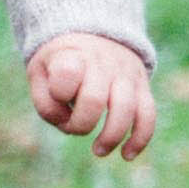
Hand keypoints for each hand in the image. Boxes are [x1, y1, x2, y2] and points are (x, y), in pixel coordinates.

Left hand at [28, 32, 155, 159]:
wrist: (95, 32)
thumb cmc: (61, 61)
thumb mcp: (40, 71)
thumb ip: (44, 101)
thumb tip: (66, 124)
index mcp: (73, 55)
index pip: (67, 73)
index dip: (59, 92)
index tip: (57, 95)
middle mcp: (103, 63)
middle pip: (95, 99)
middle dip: (81, 124)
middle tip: (74, 129)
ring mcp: (126, 74)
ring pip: (127, 109)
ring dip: (111, 137)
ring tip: (98, 150)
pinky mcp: (142, 86)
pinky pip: (148, 114)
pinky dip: (140, 138)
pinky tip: (127, 155)